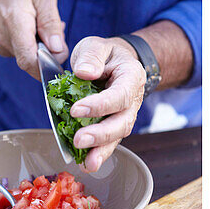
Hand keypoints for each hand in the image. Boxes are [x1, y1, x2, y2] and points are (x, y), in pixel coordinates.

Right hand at [0, 0, 67, 79]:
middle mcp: (3, 38)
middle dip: (51, 53)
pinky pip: (24, 53)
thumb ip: (50, 22)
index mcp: (14, 24)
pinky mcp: (1, 45)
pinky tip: (35, 28)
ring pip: (30, 59)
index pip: (30, 62)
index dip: (49, 65)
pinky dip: (34, 45)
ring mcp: (0, 43)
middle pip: (33, 63)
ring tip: (44, 24)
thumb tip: (57, 49)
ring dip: (44, 47)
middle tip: (56, 30)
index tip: (60, 49)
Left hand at [67, 37, 145, 171]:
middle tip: (79, 141)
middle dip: (101, 135)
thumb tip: (83, 73)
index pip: (119, 96)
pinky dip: (98, 154)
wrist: (117, 64)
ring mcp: (125, 117)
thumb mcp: (97, 45)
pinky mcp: (114, 127)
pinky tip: (85, 163)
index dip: (100, 105)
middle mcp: (133, 102)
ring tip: (87, 163)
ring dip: (102, 151)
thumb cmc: (106, 55)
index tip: (76, 110)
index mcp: (131, 78)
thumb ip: (91, 56)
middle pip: (122, 123)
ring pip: (117, 137)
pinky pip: (109, 142)